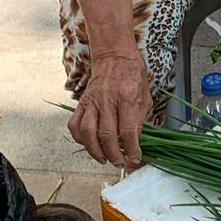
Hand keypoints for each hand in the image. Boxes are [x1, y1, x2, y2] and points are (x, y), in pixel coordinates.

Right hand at [68, 50, 152, 168]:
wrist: (115, 58)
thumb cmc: (133, 77)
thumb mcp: (145, 97)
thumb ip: (140, 121)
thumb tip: (135, 144)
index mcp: (127, 97)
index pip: (128, 130)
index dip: (131, 149)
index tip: (135, 158)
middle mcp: (107, 100)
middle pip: (106, 135)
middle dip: (114, 155)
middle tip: (120, 163)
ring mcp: (91, 102)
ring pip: (87, 132)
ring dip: (95, 151)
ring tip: (105, 159)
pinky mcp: (81, 103)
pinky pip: (74, 125)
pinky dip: (79, 139)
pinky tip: (90, 145)